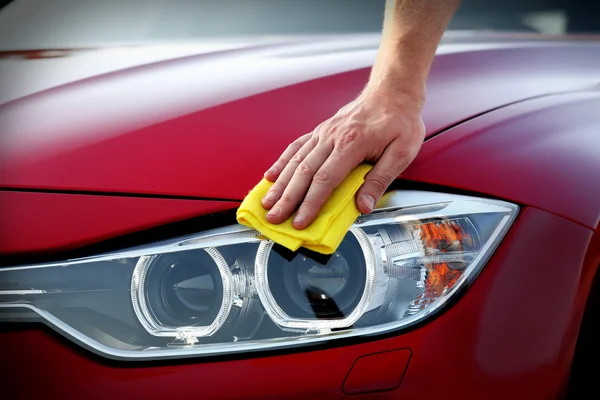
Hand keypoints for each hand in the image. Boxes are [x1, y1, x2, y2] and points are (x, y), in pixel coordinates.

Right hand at [261, 88, 425, 228]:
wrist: (392, 91)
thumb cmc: (399, 121)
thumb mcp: (402, 152)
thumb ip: (380, 180)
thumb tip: (363, 206)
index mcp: (352, 143)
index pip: (325, 179)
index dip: (311, 203)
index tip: (301, 221)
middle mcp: (332, 137)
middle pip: (303, 172)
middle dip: (287, 198)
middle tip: (274, 218)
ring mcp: (323, 132)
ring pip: (295, 161)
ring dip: (279, 184)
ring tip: (266, 203)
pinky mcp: (320, 130)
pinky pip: (296, 147)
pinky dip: (281, 162)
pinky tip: (270, 176)